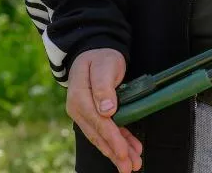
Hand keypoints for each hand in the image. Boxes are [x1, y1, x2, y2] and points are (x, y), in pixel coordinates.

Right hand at [66, 48, 142, 172]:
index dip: (112, 138)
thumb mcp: (103, 65)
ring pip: (102, 137)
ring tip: (132, 165)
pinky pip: (106, 131)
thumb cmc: (100, 57)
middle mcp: (79, 109)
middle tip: (129, 168)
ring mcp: (85, 114)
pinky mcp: (93, 115)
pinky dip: (118, 141)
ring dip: (117, 152)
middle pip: (98, 135)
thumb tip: (106, 110)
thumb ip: (103, 87)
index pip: (97, 122)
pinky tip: (131, 149)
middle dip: (115, 153)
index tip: (124, 152)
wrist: (94, 51)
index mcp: (79, 97)